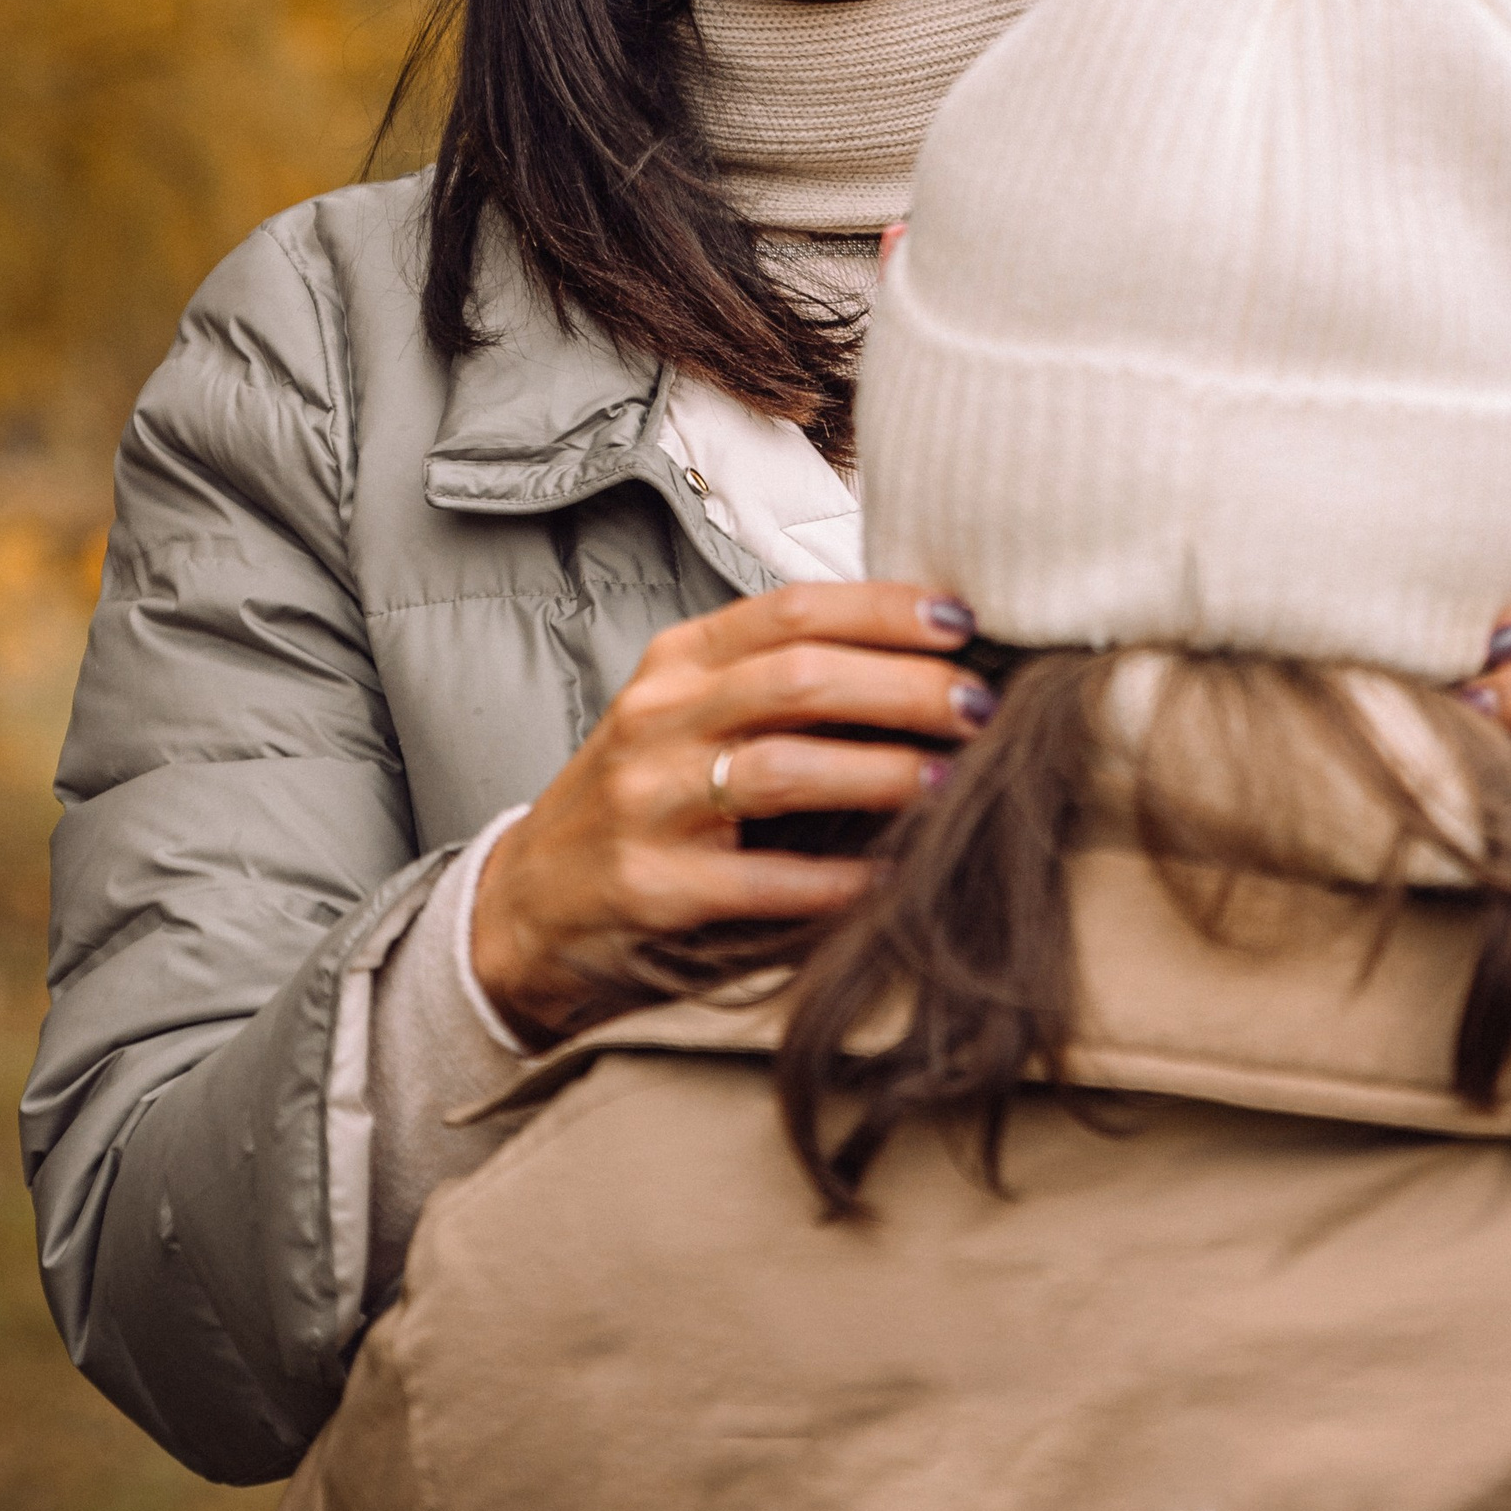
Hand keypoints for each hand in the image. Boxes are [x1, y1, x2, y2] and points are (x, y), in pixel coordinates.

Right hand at [469, 582, 991, 1039]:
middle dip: (905, 689)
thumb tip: (926, 658)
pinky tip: (891, 880)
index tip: (962, 622)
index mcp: (678, 661)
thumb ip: (781, 681)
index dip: (885, 609)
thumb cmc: (647, 799)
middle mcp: (658, 718)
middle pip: (799, 679)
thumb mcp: (691, 715)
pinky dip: (835, 881)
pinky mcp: (651, 886)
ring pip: (781, 768)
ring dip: (882, 774)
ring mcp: (647, 801)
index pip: (792, 609)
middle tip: (980, 709)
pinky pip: (760, 880)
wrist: (530, 901)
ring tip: (950, 783)